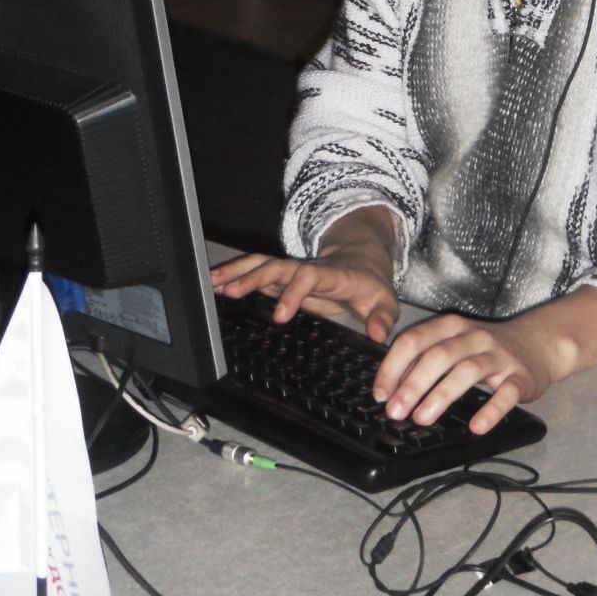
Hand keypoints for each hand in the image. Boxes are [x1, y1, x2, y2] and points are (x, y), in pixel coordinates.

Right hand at [210, 207, 398, 343]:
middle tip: (231, 292)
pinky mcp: (280, 277)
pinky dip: (233, 274)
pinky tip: (213, 284)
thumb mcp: (385, 300)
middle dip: (253, 278)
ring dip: (236, 271)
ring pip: (260, 265)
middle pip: (276, 267)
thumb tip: (379, 335)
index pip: (308, 277)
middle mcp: (305, 268)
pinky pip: (254, 271)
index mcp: (330, 274)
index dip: (293, 293)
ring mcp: (290, 271)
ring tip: (211, 282)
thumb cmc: (369, 283)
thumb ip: (383, 318)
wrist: (361, 259)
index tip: (280, 315)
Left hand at [373, 287, 596, 435]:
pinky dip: (490, 410)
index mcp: (451, 327)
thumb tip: (389, 387)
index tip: (379, 394)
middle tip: (395, 411)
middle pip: (438, 355)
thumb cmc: (487, 349)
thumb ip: (425, 359)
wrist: (539, 343)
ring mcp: (498, 356)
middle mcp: (474, 337)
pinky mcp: (520, 377)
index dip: (393, 367)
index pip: (415, 340)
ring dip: (442, 395)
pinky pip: (505, 394)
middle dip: (413, 384)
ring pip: (467, 371)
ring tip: (422, 419)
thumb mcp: (455, 345)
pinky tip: (476, 427)